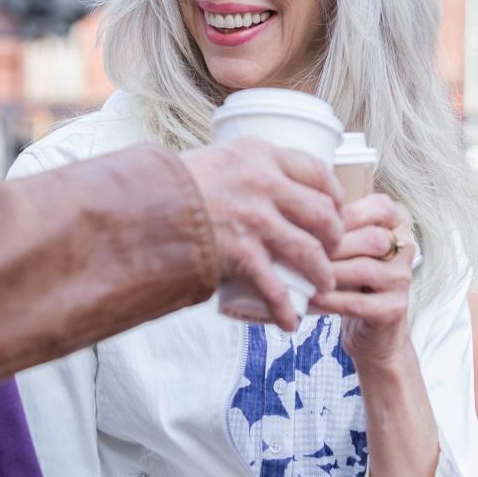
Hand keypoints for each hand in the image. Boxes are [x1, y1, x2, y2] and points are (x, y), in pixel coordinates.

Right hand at [179, 138, 342, 330]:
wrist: (140, 205)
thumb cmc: (174, 185)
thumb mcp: (216, 159)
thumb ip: (242, 168)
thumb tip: (263, 183)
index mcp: (259, 154)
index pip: (317, 170)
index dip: (334, 194)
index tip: (337, 209)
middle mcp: (263, 183)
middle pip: (322, 212)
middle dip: (335, 236)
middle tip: (333, 249)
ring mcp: (254, 219)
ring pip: (310, 251)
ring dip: (322, 273)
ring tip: (323, 285)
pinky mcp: (241, 252)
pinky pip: (276, 287)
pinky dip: (287, 309)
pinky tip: (291, 321)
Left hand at [307, 193, 415, 366]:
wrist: (371, 330)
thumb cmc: (351, 277)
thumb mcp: (346, 244)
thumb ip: (334, 225)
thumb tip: (298, 212)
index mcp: (398, 224)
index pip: (380, 207)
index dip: (345, 213)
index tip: (314, 220)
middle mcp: (407, 249)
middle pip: (372, 238)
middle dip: (332, 244)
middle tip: (299, 247)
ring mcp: (403, 280)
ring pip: (364, 269)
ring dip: (328, 271)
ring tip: (300, 272)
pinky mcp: (394, 309)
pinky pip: (358, 302)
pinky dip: (330, 299)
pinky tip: (309, 297)